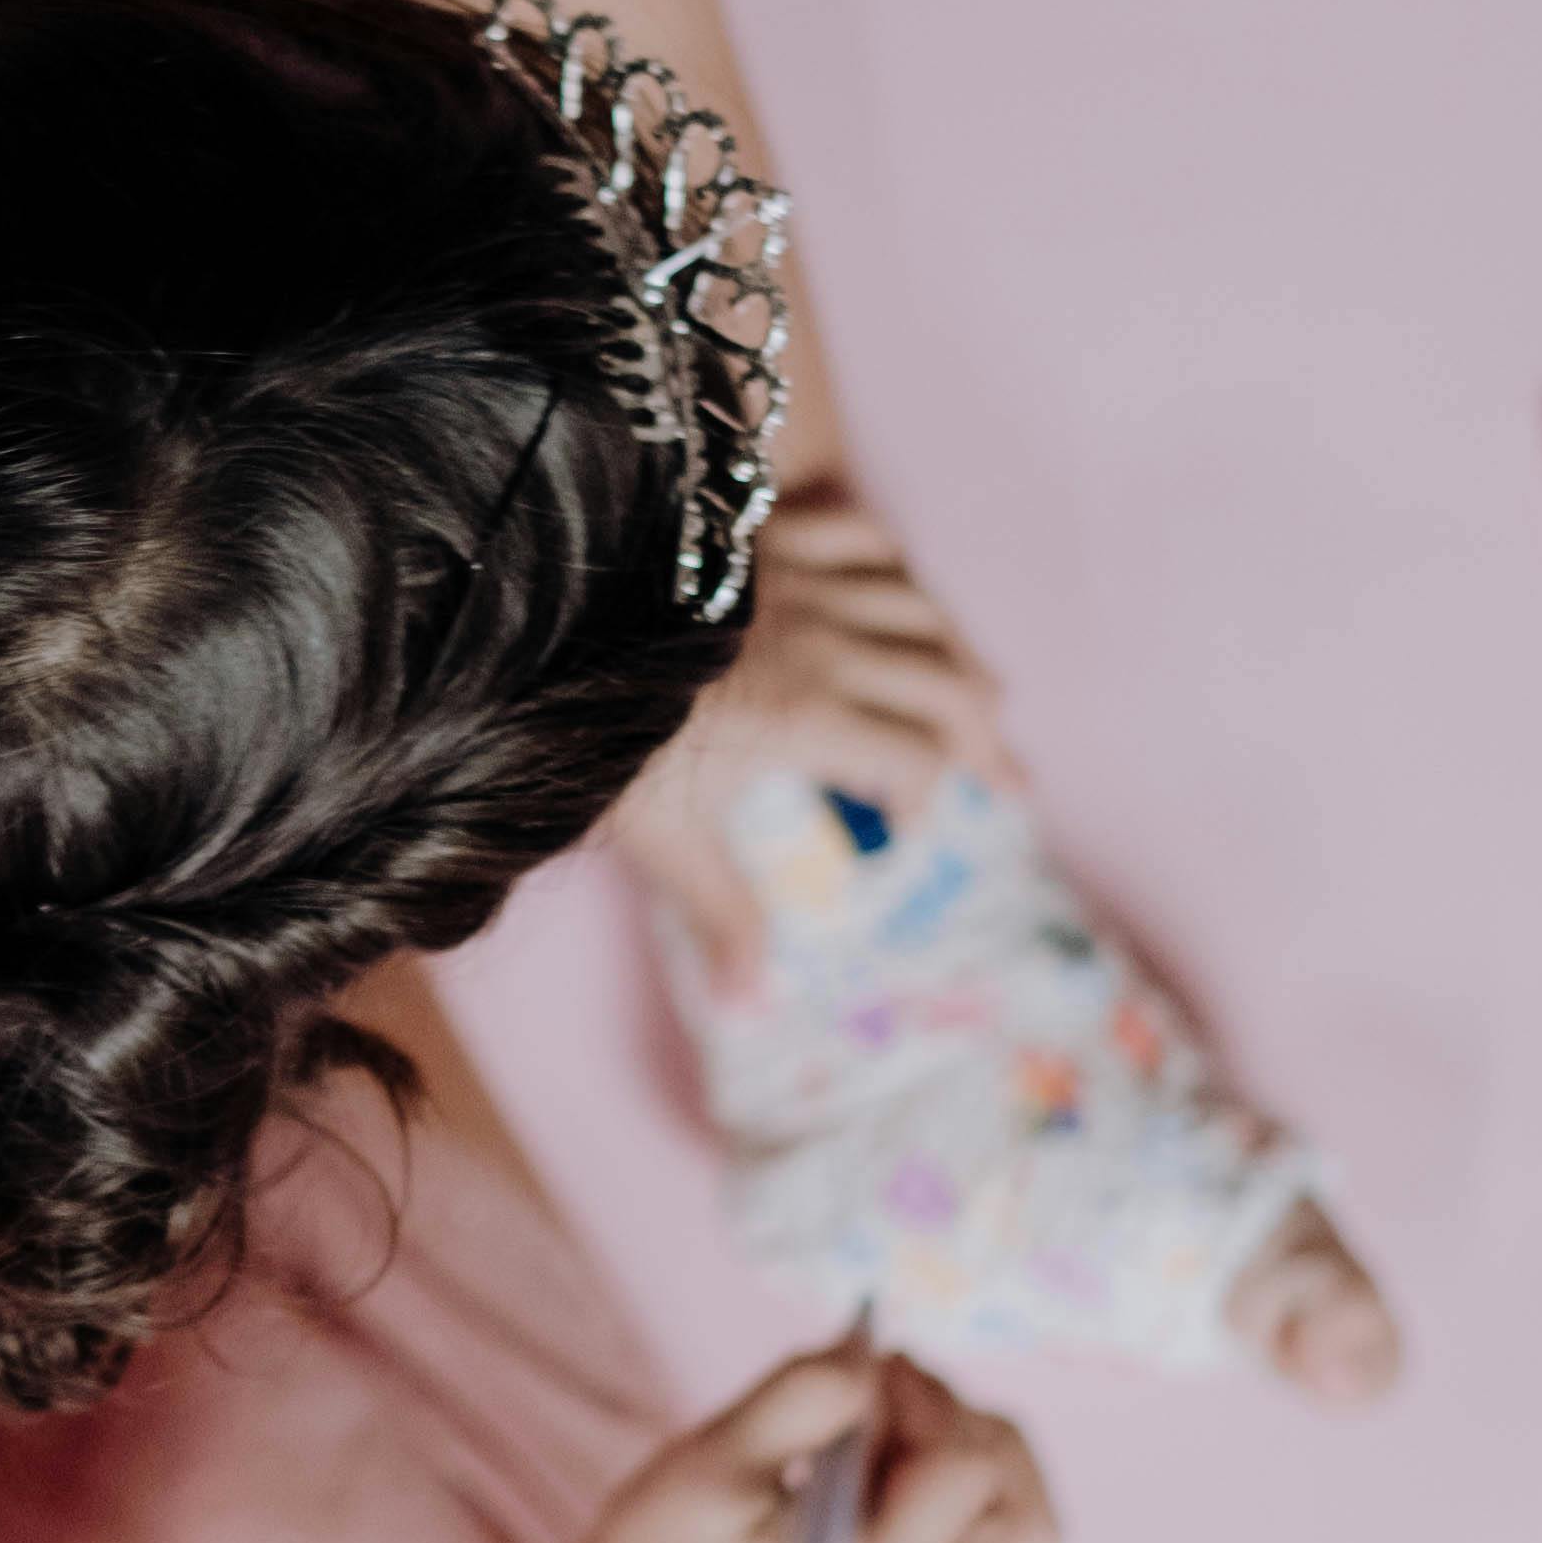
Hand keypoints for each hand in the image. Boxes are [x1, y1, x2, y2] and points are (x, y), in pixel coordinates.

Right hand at [563, 1346, 1059, 1542]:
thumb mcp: (712, 1459)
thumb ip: (800, 1398)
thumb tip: (872, 1360)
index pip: (968, 1474)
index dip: (928, 1403)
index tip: (861, 1374)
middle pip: (1026, 1522)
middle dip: (977, 1434)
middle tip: (892, 1396)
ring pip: (1011, 1534)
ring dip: (966, 1457)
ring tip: (875, 1429)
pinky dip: (940, 1486)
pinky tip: (861, 1465)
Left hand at [606, 497, 1005, 975]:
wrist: (537, 625)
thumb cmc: (596, 740)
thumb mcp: (663, 840)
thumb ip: (724, 916)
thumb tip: (754, 1007)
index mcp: (812, 719)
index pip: (919, 762)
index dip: (930, 803)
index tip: (906, 833)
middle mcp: (828, 643)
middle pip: (951, 685)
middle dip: (984, 736)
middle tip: (1004, 776)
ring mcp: (801, 580)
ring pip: (921, 608)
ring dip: (957, 654)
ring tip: (978, 691)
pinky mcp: (766, 535)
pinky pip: (864, 536)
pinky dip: (895, 567)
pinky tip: (897, 591)